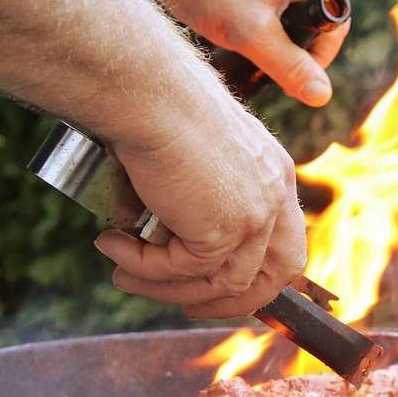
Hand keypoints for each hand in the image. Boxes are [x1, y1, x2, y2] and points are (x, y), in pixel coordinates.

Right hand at [92, 95, 308, 318]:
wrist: (149, 90)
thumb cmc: (158, 104)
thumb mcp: (188, 154)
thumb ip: (187, 197)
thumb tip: (148, 239)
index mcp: (273, 171)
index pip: (285, 240)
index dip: (258, 272)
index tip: (218, 285)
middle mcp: (274, 194)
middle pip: (275, 274)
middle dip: (230, 301)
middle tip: (184, 307)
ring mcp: (254, 215)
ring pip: (221, 282)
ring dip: (167, 287)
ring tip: (121, 272)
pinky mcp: (224, 230)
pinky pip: (183, 270)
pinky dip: (143, 267)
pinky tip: (112, 247)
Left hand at [127, 0, 348, 106]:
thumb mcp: (252, 36)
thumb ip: (290, 67)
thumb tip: (323, 96)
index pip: (335, 24)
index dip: (319, 59)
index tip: (293, 79)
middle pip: (311, 18)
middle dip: (293, 48)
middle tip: (266, 68)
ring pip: (288, 11)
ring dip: (273, 36)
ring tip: (246, 48)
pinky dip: (257, 20)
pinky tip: (233, 29)